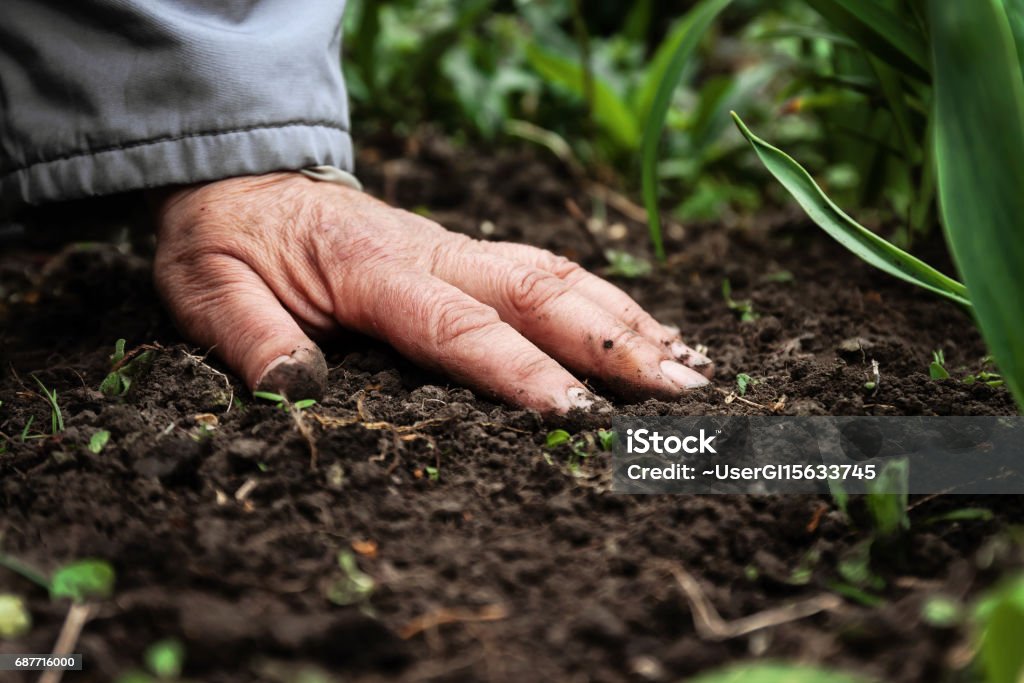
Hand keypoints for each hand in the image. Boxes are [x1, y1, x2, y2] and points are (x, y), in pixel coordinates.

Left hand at [153, 172, 711, 413]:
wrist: (243, 179)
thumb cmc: (228, 241)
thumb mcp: (208, 290)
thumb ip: (251, 339)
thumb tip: (300, 394)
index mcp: (371, 269)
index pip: (458, 326)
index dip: (520, 372)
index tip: (579, 417)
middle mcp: (432, 252)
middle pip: (539, 291)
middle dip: (614, 343)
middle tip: (683, 392)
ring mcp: (456, 248)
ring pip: (558, 275)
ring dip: (627, 319)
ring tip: (691, 365)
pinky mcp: (466, 254)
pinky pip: (547, 271)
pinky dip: (606, 301)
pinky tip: (645, 331)